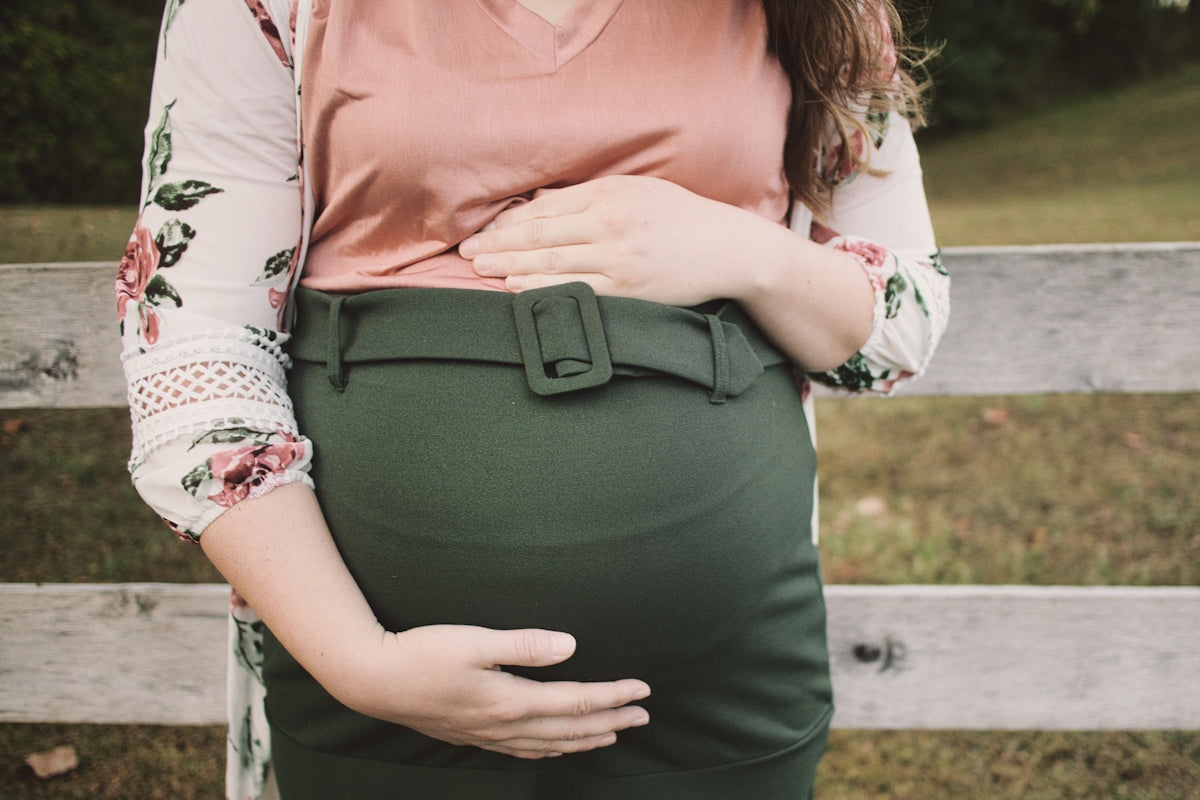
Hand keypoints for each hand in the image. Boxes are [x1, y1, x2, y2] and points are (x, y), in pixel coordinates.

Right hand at [328, 623, 650, 758]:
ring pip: (550, 746)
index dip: (612, 696)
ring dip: (586, 740)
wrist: (373, 681)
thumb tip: (570, 646)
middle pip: (570, 729)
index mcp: (510, 700)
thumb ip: (524, 644)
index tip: (642, 690)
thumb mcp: (473, 640)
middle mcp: (504, 725)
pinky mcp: (474, 736)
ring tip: (613, 735)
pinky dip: (552, 751)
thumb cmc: (421, 653)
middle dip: (611, 722)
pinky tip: (557, 747)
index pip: (575, 701)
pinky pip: (526, 752)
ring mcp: (488, 735)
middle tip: (643, 716)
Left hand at [459, 175, 790, 306]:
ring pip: (551, 262)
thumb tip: (543, 204)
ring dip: (509, 266)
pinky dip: (542, 289)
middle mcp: (611, 223)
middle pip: (541, 234)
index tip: (483, 232)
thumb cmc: (681, 218)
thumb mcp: (638, 191)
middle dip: (498, 244)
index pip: (546, 208)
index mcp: (610, 194)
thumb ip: (593, 196)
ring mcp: (619, 258)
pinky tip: (515, 289)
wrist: (728, 249)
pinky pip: (576, 289)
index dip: (509, 222)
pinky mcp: (628, 288)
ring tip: (479, 270)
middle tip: (466, 254)